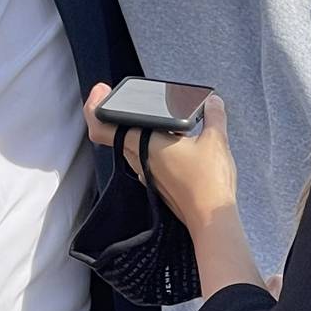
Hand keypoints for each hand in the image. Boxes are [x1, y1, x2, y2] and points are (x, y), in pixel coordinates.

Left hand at [83, 84, 238, 229]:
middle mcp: (139, 159)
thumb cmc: (208, 182)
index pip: (102, 128)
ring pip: (130, 146)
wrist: (211, 218)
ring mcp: (146, 174)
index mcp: (145, 144)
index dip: (94, 107)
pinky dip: (151, 146)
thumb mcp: (216, 140)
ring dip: (137, 131)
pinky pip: (145, 159)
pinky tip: (173, 142)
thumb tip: (213, 102)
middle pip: (114, 133)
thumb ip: (214, 116)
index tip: (102, 92)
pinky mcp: (156, 184)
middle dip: (118, 113)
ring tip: (159, 118)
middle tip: (129, 98)